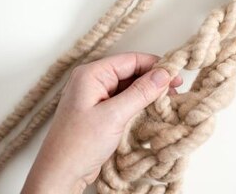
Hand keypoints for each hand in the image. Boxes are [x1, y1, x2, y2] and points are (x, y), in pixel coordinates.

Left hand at [21, 52, 182, 193]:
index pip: (130, 60)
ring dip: (148, 92)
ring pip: (129, 86)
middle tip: (175, 88)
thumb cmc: (78, 145)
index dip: (154, 65)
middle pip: (131, 72)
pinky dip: (140, 103)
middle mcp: (93, 80)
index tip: (174, 73)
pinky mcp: (101, 110)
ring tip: (168, 99)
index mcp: (91, 74)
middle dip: (153, 80)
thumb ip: (140, 92)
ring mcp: (97, 95)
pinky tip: (153, 107)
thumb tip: (163, 74)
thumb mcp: (114, 116)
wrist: (60, 175)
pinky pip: (124, 99)